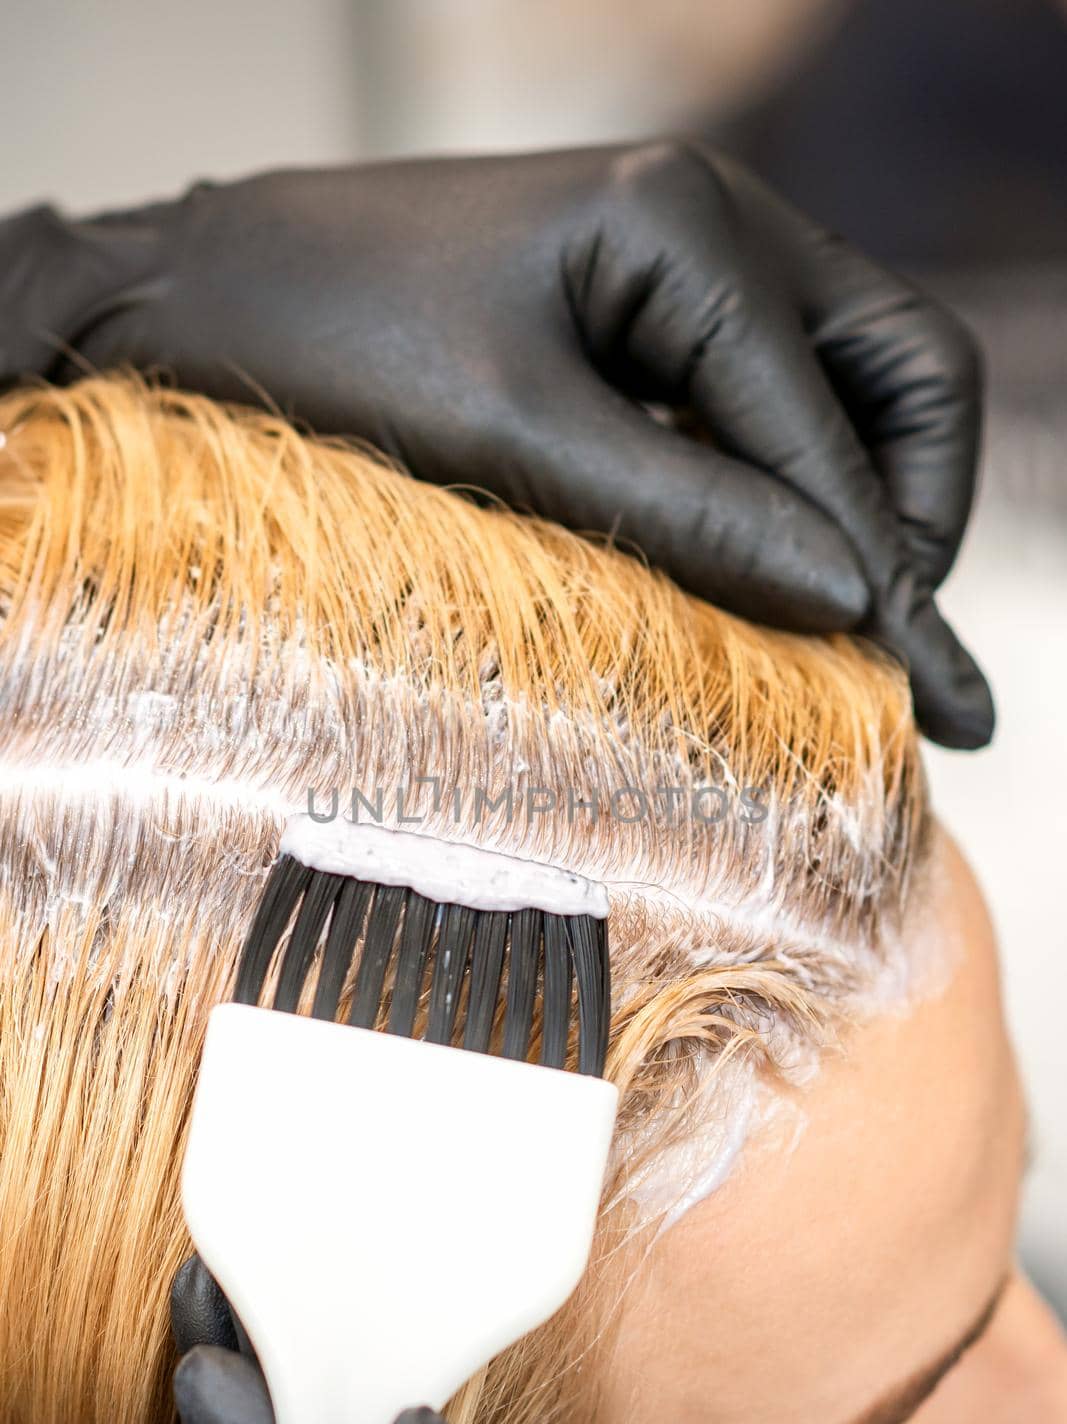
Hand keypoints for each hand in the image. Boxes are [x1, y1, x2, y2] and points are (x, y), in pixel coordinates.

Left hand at [0, 142, 988, 745]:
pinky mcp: (650, 310)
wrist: (205, 295)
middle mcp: (716, 221)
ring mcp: (689, 262)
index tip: (931, 694)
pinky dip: (791, 487)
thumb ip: (689, 515)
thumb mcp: (511, 442)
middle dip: (914, 509)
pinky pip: (772, 399)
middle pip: (901, 370)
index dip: (886, 571)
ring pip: (853, 384)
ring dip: (865, 500)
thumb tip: (852, 601)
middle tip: (891, 642)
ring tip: (848, 622)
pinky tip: (769, 567)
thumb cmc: (328, 345)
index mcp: (685, 224)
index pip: (831, 428)